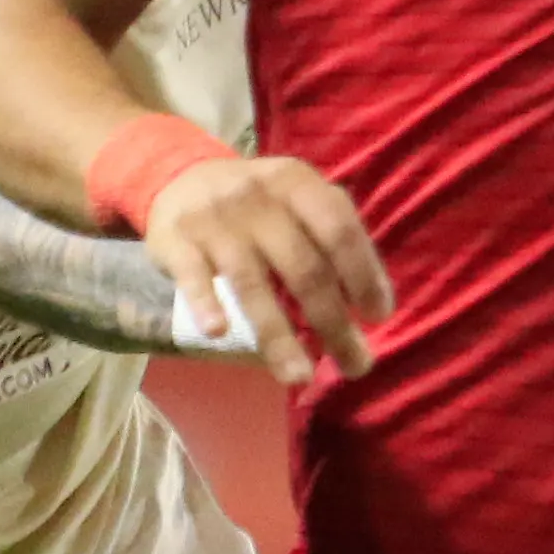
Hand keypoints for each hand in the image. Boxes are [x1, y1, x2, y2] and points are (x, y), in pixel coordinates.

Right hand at [143, 152, 389, 388]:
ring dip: (277, 336)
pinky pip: (193, 277)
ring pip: (251, 283)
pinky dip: (206, 303)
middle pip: (303, 267)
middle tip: (354, 366)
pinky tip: (219, 333)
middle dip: (332, 322)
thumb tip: (373, 301)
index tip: (377, 318)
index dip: (363, 274)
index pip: (338, 230)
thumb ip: (332, 234)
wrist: (179, 176)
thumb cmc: (257, 202)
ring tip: (298, 377)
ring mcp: (215, 221)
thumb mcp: (297, 196)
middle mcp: (257, 198)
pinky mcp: (176, 241)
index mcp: (296, 183)